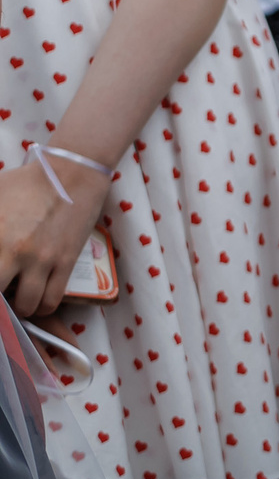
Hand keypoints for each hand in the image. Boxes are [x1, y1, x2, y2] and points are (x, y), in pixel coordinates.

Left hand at [0, 158, 108, 317]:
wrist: (72, 173)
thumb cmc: (25, 183)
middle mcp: (13, 251)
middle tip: (3, 289)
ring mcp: (41, 259)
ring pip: (25, 306)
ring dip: (19, 306)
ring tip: (19, 296)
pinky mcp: (65, 261)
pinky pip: (51, 301)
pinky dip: (41, 306)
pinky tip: (38, 298)